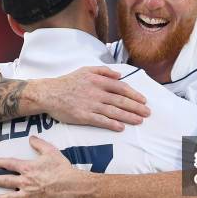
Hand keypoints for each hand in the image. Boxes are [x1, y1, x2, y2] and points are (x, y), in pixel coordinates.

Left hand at [0, 136, 82, 197]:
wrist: (70, 186)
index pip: (10, 164)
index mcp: (27, 168)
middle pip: (5, 181)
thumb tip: (31, 138)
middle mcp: (24, 182)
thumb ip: (39, 144)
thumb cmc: (61, 168)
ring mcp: (27, 195)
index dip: (1, 162)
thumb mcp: (51, 151)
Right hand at [30, 66, 149, 131]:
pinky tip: (121, 127)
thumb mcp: (85, 70)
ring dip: (128, 116)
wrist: (49, 93)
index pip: (121, 88)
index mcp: (98, 81)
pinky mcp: (83, 116)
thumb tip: (119, 75)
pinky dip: (112, 124)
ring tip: (139, 120)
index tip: (143, 100)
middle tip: (147, 113)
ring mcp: (90, 105)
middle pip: (120, 100)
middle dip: (136, 107)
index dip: (134, 94)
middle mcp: (96, 92)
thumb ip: (103, 71)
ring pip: (113, 111)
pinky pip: (101, 120)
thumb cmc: (67, 82)